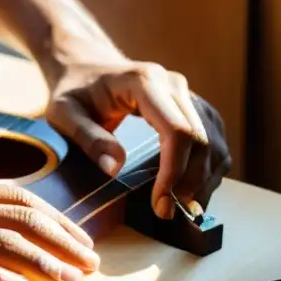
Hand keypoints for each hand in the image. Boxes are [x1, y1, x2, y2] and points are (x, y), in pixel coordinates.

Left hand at [44, 56, 231, 220]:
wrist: (87, 67)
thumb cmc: (74, 91)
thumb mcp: (65, 114)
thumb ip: (88, 138)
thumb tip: (115, 169)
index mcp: (144, 82)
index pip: (177, 131)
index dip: (174, 172)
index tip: (159, 204)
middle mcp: (174, 85)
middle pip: (201, 140)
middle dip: (189, 183)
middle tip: (166, 213)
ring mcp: (187, 95)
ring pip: (215, 143)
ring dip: (204, 181)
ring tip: (181, 210)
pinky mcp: (194, 107)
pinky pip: (214, 141)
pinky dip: (209, 170)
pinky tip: (190, 191)